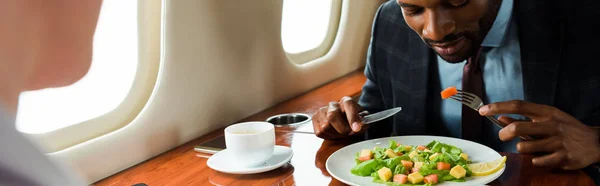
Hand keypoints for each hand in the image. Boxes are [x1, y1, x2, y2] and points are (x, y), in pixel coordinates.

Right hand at [312, 96, 366, 138]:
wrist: (344, 119)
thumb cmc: (353, 120)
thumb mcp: (363, 120)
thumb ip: (364, 122)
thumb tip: (358, 126)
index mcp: (346, 102)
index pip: (349, 105)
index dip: (352, 117)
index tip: (356, 128)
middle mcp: (333, 105)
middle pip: (332, 116)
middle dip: (341, 129)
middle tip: (349, 133)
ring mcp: (322, 111)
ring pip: (325, 126)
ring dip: (335, 134)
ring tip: (341, 133)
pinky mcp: (315, 120)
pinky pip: (320, 132)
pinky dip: (328, 136)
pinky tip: (333, 133)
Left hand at [479, 100, 599, 169]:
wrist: (595, 142)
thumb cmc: (566, 128)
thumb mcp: (547, 118)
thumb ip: (524, 119)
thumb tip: (500, 118)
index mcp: (547, 112)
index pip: (518, 106)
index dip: (498, 107)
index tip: (483, 110)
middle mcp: (552, 125)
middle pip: (517, 128)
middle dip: (504, 134)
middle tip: (503, 136)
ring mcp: (557, 142)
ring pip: (525, 147)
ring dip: (521, 149)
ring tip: (529, 147)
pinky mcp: (562, 157)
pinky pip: (537, 161)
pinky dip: (535, 160)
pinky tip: (543, 156)